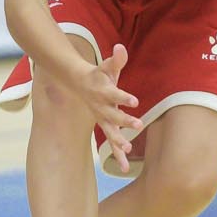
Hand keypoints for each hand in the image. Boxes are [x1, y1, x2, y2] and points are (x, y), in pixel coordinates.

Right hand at [74, 42, 143, 173]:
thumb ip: (116, 59)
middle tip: (138, 126)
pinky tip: (126, 168)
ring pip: (110, 133)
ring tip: (128, 153)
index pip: (114, 94)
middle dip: (124, 122)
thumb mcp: (106, 66)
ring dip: (119, 143)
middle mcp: (102, 108)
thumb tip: (121, 47)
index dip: (123, 97)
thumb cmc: (98, 75)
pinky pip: (112, 143)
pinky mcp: (105, 127)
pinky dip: (119, 155)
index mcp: (103, 92)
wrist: (78, 85)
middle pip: (113, 116)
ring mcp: (102, 119)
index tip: (135, 101)